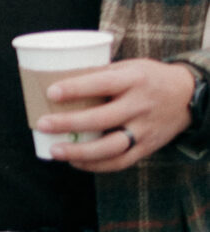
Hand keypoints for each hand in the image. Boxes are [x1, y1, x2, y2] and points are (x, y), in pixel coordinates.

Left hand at [37, 57, 196, 168]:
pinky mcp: (147, 147)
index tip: (51, 92)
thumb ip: (101, 74)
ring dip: (80, 152)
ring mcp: (145, 129)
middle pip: (102, 118)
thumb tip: (58, 78)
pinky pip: (120, 162)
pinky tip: (75, 162)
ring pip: (111, 147)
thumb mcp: (129, 66)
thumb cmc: (147, 77)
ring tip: (54, 151)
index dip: (76, 88)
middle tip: (43, 124)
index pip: (103, 84)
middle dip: (70, 123)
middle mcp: (140, 105)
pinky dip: (96, 165)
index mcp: (134, 79)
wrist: (188, 95)